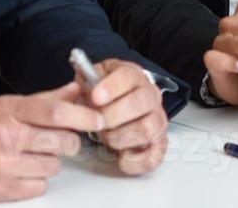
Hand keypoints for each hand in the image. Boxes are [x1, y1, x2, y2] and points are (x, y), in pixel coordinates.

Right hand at [0, 82, 101, 201]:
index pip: (55, 112)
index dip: (83, 115)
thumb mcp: (1, 105)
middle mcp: (5, 138)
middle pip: (61, 141)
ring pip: (53, 166)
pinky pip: (39, 186)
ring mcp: (2, 166)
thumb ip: (42, 99)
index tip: (98, 118)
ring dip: (50, 161)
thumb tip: (76, 89)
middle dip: (70, 141)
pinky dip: (36, 179)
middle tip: (62, 139)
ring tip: (29, 154)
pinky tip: (20, 170)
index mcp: (6, 111)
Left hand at [77, 58, 170, 175]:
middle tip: (98, 122)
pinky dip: (134, 161)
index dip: (112, 87)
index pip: (128, 77)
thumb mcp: (94, 80)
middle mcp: (150, 97)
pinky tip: (120, 156)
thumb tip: (79, 84)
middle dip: (113, 115)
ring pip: (147, 129)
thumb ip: (86, 80)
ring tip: (108, 137)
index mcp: (134, 77)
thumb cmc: (107, 97)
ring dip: (121, 137)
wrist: (120, 108)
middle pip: (141, 102)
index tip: (95, 97)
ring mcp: (157, 120)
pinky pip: (153, 156)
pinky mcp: (159, 144)